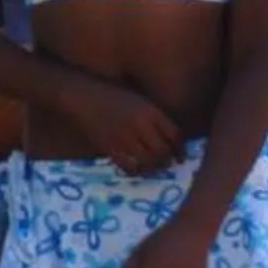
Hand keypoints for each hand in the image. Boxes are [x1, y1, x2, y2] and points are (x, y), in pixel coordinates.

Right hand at [66, 79, 182, 173]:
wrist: (85, 98)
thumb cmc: (116, 96)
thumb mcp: (142, 101)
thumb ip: (157, 117)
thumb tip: (173, 137)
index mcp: (150, 112)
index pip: (173, 134)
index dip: (181, 148)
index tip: (182, 155)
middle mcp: (139, 126)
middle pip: (162, 150)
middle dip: (169, 159)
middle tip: (171, 163)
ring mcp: (123, 138)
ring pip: (147, 160)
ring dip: (156, 167)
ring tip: (158, 168)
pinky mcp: (109, 148)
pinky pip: (126, 165)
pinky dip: (136, 170)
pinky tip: (139, 170)